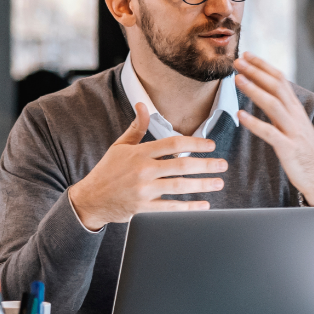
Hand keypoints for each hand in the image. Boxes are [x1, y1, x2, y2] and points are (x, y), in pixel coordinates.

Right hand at [68, 103, 226, 230]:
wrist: (90, 200)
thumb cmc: (107, 171)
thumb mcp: (119, 146)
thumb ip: (136, 127)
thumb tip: (143, 105)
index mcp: (139, 153)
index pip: (173, 144)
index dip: (195, 143)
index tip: (211, 145)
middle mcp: (143, 170)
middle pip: (182, 164)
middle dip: (206, 164)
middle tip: (223, 164)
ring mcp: (144, 190)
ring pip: (180, 186)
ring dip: (203, 184)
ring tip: (218, 183)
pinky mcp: (144, 209)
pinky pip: (171, 208)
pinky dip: (189, 208)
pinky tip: (204, 205)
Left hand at [232, 53, 313, 204]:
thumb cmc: (304, 153)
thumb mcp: (294, 126)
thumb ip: (282, 110)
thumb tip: (266, 94)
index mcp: (296, 109)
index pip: (280, 80)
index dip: (263, 66)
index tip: (247, 55)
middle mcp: (296, 116)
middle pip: (276, 87)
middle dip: (256, 71)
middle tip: (238, 60)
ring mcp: (293, 131)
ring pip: (273, 105)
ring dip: (254, 90)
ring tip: (237, 80)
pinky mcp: (288, 148)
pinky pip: (270, 133)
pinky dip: (255, 123)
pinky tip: (240, 115)